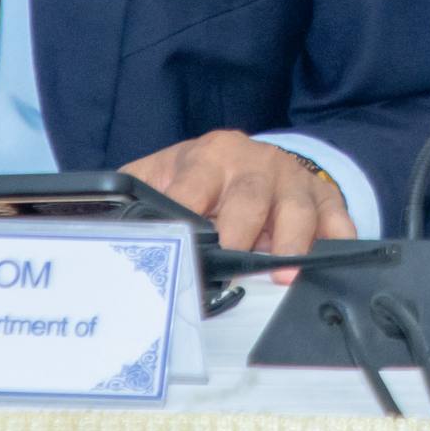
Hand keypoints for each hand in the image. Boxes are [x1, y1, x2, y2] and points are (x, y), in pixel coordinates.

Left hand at [124, 131, 356, 276]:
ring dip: (291, 240)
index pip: (193, 187)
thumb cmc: (196, 178)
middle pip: (251, 195)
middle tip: (233, 259)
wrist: (245, 158)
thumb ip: (133, 197)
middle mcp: (253, 162)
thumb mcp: (159, 176)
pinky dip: (335, 237)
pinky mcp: (323, 196)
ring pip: (297, 206)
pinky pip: (336, 215)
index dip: (187, 218)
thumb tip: (93, 225)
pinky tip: (328, 256)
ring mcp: (291, 179)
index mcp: (208, 156)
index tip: (179, 247)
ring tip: (283, 274)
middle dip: (243, 229)